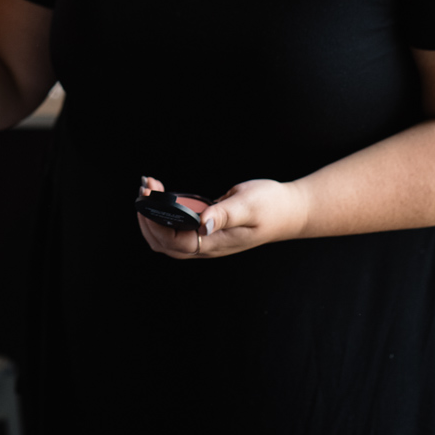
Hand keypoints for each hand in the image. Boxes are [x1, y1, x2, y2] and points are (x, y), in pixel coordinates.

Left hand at [136, 176, 309, 259]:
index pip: (173, 242)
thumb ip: (225, 215)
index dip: (155, 223)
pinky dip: (166, 211)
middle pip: (164, 244)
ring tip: (149, 188)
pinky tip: (164, 192)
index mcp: (214, 244)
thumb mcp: (248, 206)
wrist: (290, 210)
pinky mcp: (207, 229)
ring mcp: (206, 239)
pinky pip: (179, 227)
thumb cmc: (272, 207)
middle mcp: (207, 246)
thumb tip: (202, 225)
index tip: (147, 198)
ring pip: (168, 237)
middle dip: (147, 219)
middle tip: (144, 189)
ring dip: (153, 215)